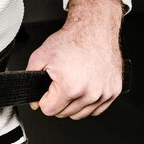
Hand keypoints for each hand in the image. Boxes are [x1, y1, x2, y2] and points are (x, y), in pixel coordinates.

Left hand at [25, 0, 124, 119]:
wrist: (94, 29)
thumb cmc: (70, 40)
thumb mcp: (40, 57)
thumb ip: (30, 80)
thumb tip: (33, 102)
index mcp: (70, 87)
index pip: (49, 110)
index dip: (44, 100)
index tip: (47, 89)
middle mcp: (90, 93)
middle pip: (64, 113)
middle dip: (57, 101)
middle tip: (59, 83)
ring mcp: (104, 93)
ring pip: (80, 114)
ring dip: (72, 104)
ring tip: (70, 85)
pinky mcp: (114, 91)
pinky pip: (96, 109)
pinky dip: (88, 103)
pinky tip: (83, 89)